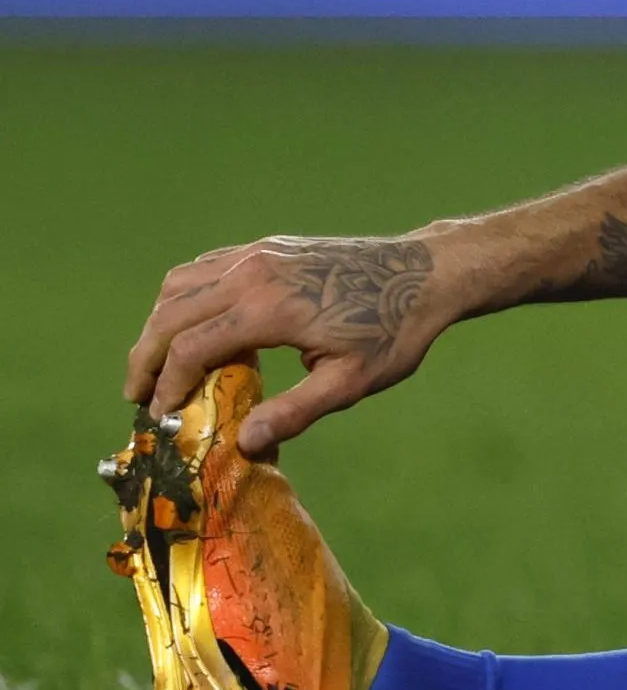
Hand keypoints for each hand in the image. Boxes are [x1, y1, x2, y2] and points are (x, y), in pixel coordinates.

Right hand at [125, 231, 471, 457]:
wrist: (426, 273)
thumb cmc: (394, 330)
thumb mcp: (351, 382)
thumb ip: (295, 413)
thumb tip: (243, 443)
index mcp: (269, 308)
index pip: (190, 348)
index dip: (166, 384)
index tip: (159, 414)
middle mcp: (253, 273)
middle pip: (170, 314)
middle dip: (146, 357)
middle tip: (137, 395)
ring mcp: (258, 254)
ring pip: (180, 284)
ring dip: (159, 323)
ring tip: (157, 364)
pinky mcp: (268, 246)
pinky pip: (206, 267)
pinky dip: (184, 297)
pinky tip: (191, 326)